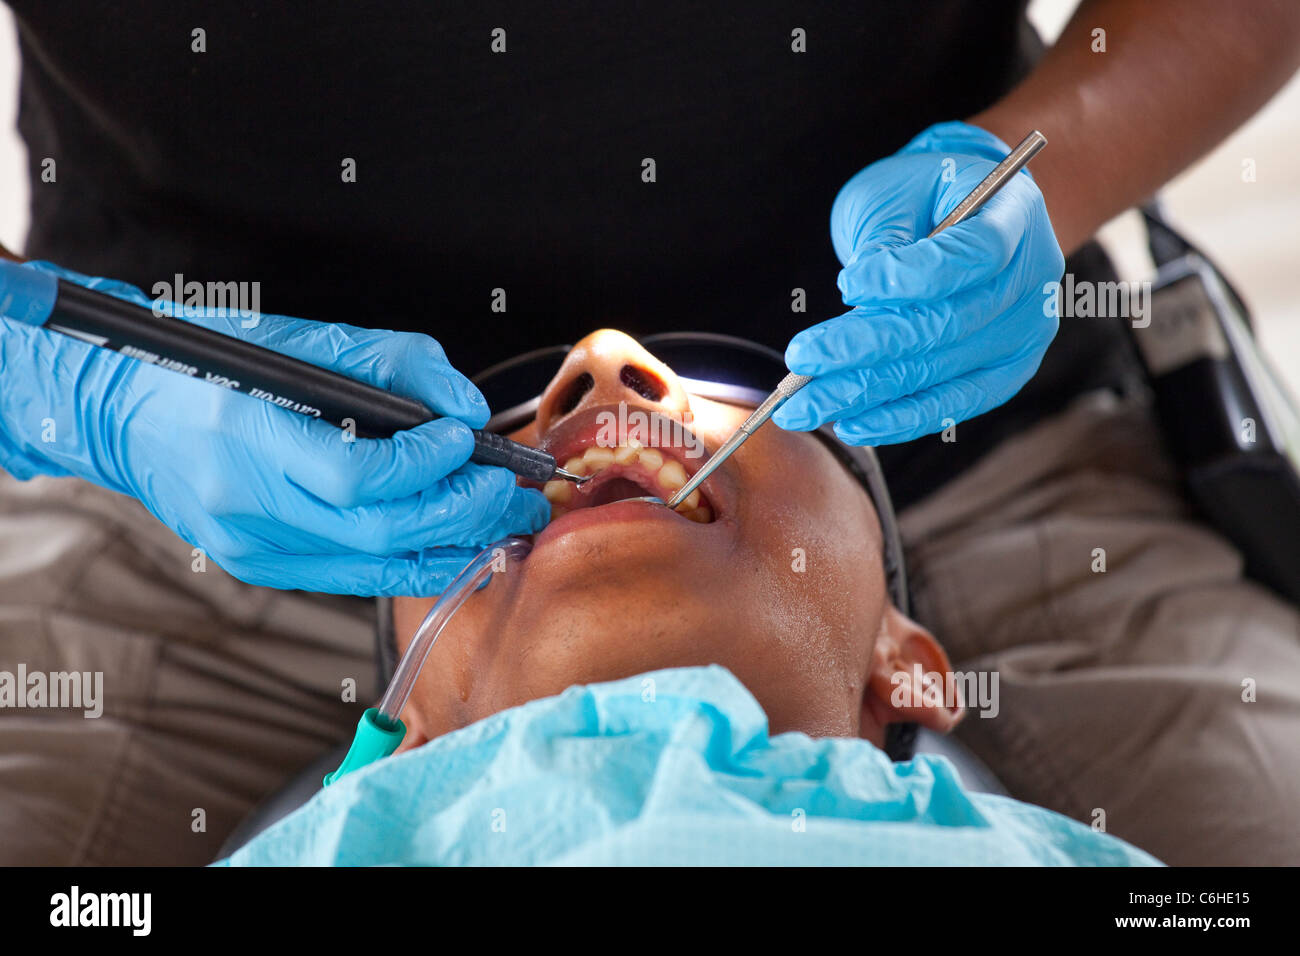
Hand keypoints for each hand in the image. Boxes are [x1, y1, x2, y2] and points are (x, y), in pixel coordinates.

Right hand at [0, 260, 546, 594]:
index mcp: (244, 435)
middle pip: (379, 530)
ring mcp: (252, 546)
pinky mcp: (262, 566)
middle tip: (516, 491)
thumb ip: (394, 365)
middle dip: (464, 512)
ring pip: (375, 565)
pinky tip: (461, 545)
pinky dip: (416, 562)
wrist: (128, 413)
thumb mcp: (304, 339)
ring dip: (456, 545)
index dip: (424, 465)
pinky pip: (357, 575)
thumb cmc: (217, 363)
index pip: (354, 475)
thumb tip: (466, 409)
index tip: (465, 440)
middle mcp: (245, 504)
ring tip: (508, 521)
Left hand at [774, 121, 1064, 444]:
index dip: (911, 276)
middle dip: (865, 347)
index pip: (974, 254)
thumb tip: (859, 305)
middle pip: (949, 323)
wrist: (962, 212)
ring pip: (940, 370)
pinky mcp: (1005, 373)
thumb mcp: (895, 197)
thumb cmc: (921, 196)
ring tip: (803, 405)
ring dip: (865, 391)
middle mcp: (1032, 278)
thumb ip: (884, 247)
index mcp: (1015, 214)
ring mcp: (1024, 331)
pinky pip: (952, 404)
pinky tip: (851, 424)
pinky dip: (899, 418)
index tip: (847, 285)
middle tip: (801, 360)